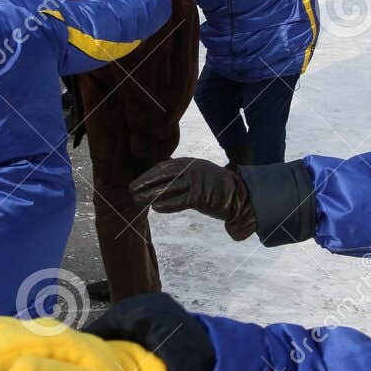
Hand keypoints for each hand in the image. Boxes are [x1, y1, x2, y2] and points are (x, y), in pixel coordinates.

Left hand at [129, 158, 256, 240]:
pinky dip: (167, 204)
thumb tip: (160, 175)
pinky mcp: (202, 196)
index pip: (163, 166)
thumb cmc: (214, 187)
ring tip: (138, 200)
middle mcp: (192, 169)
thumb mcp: (197, 174)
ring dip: (151, 195)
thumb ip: (180, 174)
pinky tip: (156, 208)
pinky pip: (181, 201)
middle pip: (163, 175)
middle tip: (131, 190)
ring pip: (169, 188)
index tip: (135, 182)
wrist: (240, 195)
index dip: (147, 175)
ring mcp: (197, 181)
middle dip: (145, 183)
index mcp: (189, 162)